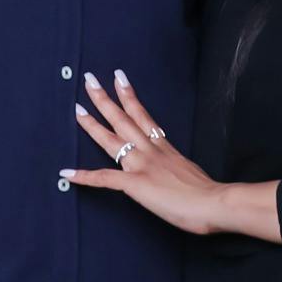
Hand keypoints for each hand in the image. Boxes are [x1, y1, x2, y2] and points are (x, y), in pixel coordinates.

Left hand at [65, 72, 233, 237]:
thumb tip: (174, 173)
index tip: (120, 79)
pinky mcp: (136, 184)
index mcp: (165, 148)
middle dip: (105, 98)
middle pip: (124, 119)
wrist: (213, 202)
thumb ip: (178, 169)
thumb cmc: (208, 194)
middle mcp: (151, 151)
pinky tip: (68, 174)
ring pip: (112, 139)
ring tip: (77, 108)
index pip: (143, 116)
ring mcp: (142, 165)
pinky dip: (84, 177)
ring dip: (92, 124)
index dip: (129, 97)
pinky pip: (105, 179)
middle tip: (90, 80)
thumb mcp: (191, 172)